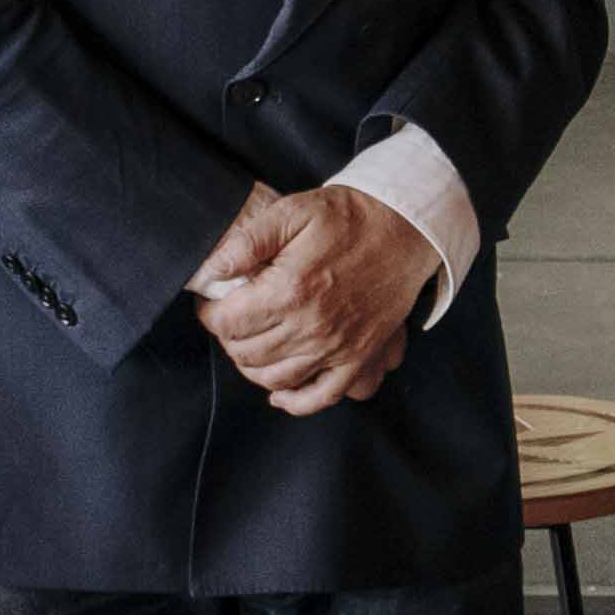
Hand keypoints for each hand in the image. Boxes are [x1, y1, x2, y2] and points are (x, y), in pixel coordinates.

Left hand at [196, 188, 437, 412]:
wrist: (404, 228)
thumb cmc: (349, 218)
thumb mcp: (293, 212)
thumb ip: (248, 241)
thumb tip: (212, 269)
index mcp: (290, 290)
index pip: (227, 322)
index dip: (209, 314)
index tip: (212, 302)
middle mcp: (311, 326)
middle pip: (246, 353)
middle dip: (229, 337)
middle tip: (232, 318)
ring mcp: (337, 347)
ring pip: (275, 378)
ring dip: (252, 366)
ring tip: (251, 343)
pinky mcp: (358, 357)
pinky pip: (322, 395)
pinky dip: (295, 401)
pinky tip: (279, 393)